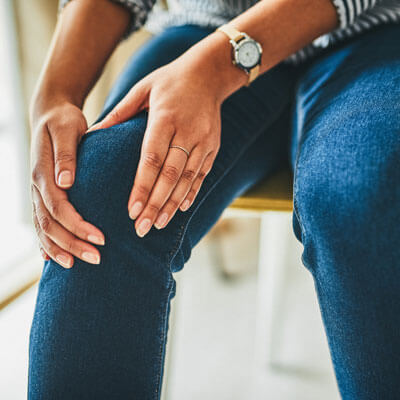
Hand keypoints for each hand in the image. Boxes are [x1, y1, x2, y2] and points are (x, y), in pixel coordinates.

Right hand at [30, 101, 104, 267]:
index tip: (101, 239)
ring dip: (59, 248)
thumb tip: (65, 182)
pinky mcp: (41, 196)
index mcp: (43, 173)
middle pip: (50, 225)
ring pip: (43, 228)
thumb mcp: (67, 130)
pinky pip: (40, 223)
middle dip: (73, 244)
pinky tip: (53, 257)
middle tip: (97, 259)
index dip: (78, 226)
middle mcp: (37, 188)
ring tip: (77, 265)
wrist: (50, 115)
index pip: (59, 208)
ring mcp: (36, 194)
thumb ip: (66, 155)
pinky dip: (46, 242)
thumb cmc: (63, 122)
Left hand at [89, 57, 223, 236]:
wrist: (210, 73)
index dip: (142, 187)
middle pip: (170, 176)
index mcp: (166, 118)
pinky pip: (202, 175)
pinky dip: (192, 193)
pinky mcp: (213, 147)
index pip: (152, 159)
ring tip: (158, 225)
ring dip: (173, 204)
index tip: (131, 210)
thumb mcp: (142, 88)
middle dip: (155, 204)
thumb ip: (120, 112)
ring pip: (187, 180)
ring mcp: (204, 141)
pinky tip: (182, 209)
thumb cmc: (170, 80)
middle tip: (141, 228)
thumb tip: (94, 133)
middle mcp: (187, 132)